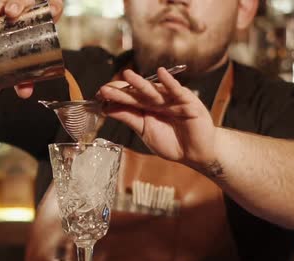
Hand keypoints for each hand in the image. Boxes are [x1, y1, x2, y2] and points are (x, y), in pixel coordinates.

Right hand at [0, 0, 64, 98]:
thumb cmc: (18, 58)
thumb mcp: (23, 68)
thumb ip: (26, 79)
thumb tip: (25, 93)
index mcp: (39, 22)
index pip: (52, 7)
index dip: (54, 6)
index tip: (52, 11)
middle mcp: (21, 13)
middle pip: (22, 2)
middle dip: (16, 5)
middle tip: (11, 13)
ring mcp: (3, 13)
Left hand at [97, 68, 217, 168]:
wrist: (195, 153)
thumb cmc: (171, 142)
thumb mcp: (145, 131)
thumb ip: (128, 118)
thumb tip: (106, 109)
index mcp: (146, 107)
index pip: (128, 99)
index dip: (115, 96)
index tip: (99, 94)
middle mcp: (157, 100)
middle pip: (137, 93)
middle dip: (121, 90)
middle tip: (104, 89)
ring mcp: (172, 99)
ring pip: (154, 90)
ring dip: (140, 82)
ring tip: (127, 75)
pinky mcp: (188, 102)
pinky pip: (177, 90)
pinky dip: (169, 82)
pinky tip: (160, 73)